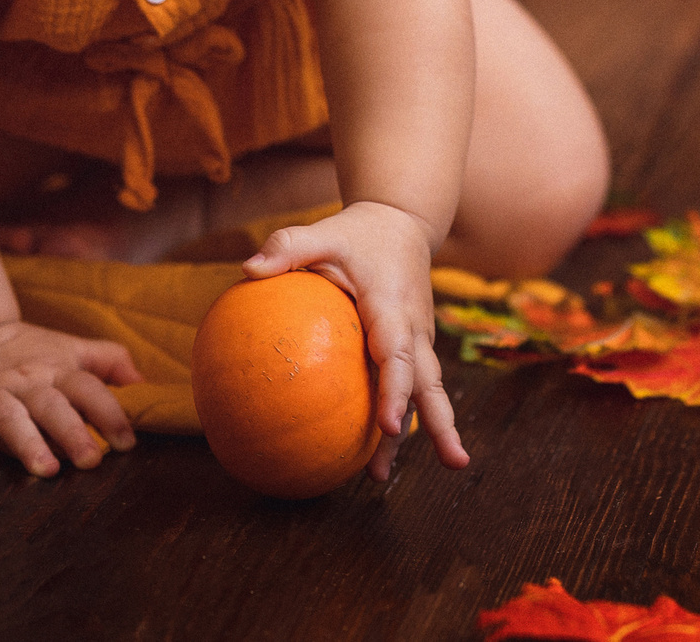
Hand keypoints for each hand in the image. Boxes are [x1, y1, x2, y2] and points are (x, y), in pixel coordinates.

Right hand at [0, 321, 142, 476]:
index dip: (110, 413)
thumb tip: (145, 386)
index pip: (88, 389)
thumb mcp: (71, 349)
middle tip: (92, 461)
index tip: (128, 442)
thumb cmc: (29, 351)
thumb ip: (110, 362)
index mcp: (58, 370)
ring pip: (10, 416)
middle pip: (53, 405)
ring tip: (45, 469)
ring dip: (27, 442)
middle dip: (72, 432)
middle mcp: (27, 382)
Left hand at [243, 201, 469, 481]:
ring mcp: (419, 340)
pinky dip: (398, 417)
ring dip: (421, 433)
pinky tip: (367, 451)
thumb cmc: (357, 232)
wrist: (402, 221)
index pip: (399, 355)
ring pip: (424, 392)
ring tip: (384, 478)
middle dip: (440, 424)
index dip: (397, 390)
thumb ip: (287, 247)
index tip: (389, 425)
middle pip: (429, 385)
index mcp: (393, 306)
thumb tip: (246, 269)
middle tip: (453, 464)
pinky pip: (408, 386)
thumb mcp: (323, 232)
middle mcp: (415, 328)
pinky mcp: (415, 346)